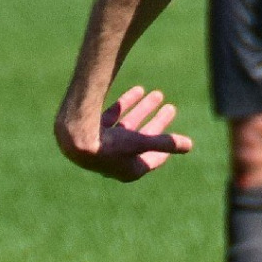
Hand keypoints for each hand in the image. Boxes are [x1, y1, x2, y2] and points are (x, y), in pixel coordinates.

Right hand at [55, 85, 192, 182]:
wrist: (72, 140)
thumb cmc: (108, 147)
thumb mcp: (140, 143)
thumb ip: (165, 143)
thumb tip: (189, 146)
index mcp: (129, 170)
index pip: (154, 159)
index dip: (167, 148)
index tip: (176, 138)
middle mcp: (117, 160)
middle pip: (144, 139)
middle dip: (157, 121)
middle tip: (170, 106)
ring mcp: (104, 145)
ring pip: (128, 124)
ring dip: (143, 109)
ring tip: (156, 93)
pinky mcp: (92, 132)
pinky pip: (113, 117)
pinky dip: (125, 105)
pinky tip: (137, 91)